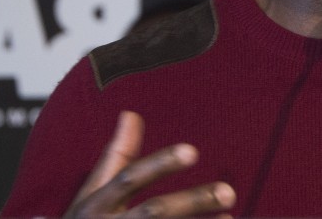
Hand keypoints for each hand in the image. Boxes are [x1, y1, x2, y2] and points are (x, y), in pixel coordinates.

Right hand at [63, 110, 235, 217]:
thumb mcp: (92, 192)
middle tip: (228, 191)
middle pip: (154, 213)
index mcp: (97, 203)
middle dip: (191, 201)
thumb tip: (130, 114)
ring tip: (230, 216)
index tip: (193, 151)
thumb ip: (115, 156)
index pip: (129, 178)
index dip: (160, 164)